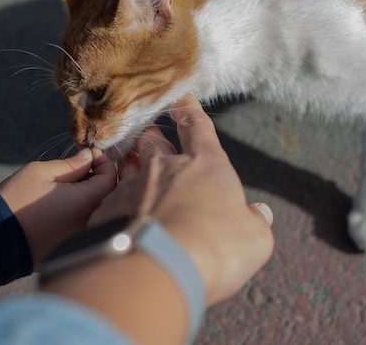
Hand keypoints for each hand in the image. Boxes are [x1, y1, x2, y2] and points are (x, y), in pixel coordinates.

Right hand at [0, 148, 116, 265]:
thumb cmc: (15, 201)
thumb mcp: (40, 172)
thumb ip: (70, 164)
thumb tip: (88, 157)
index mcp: (86, 201)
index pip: (111, 178)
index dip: (103, 162)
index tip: (88, 155)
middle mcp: (90, 222)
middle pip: (110, 196)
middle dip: (101, 179)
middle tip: (82, 168)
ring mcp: (82, 237)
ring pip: (100, 211)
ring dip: (92, 196)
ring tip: (71, 186)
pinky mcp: (72, 247)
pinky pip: (87, 226)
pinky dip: (83, 213)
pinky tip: (65, 205)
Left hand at [91, 95, 273, 303]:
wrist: (158, 267)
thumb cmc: (217, 248)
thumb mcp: (254, 239)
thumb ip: (256, 222)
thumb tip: (259, 213)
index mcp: (205, 165)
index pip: (198, 127)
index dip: (191, 111)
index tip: (181, 98)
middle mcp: (164, 167)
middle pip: (154, 140)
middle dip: (154, 137)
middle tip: (153, 138)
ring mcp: (131, 186)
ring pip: (128, 164)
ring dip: (133, 165)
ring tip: (134, 171)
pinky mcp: (106, 209)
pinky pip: (109, 197)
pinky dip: (116, 202)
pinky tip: (119, 216)